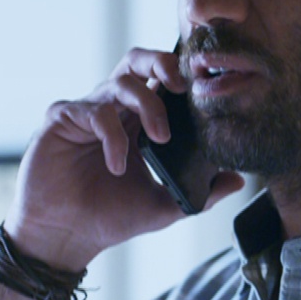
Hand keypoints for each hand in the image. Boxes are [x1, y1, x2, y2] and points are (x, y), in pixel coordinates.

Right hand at [4, 48, 245, 269]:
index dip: (182, 77)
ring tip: (160, 139)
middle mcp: (113, 109)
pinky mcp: (62, 119)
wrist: (65, 237)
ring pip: (121, 81)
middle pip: (138, 62)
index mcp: (137, 121)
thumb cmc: (108, 218)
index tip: (207, 89)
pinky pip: (93, 111)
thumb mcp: (163, 207)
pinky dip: (113, 135)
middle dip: (162, 63)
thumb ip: (200, 194)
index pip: (161, 83)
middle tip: (182, 85)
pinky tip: (119, 164)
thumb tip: (238, 181)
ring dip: (147, 105)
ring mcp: (87, 111)